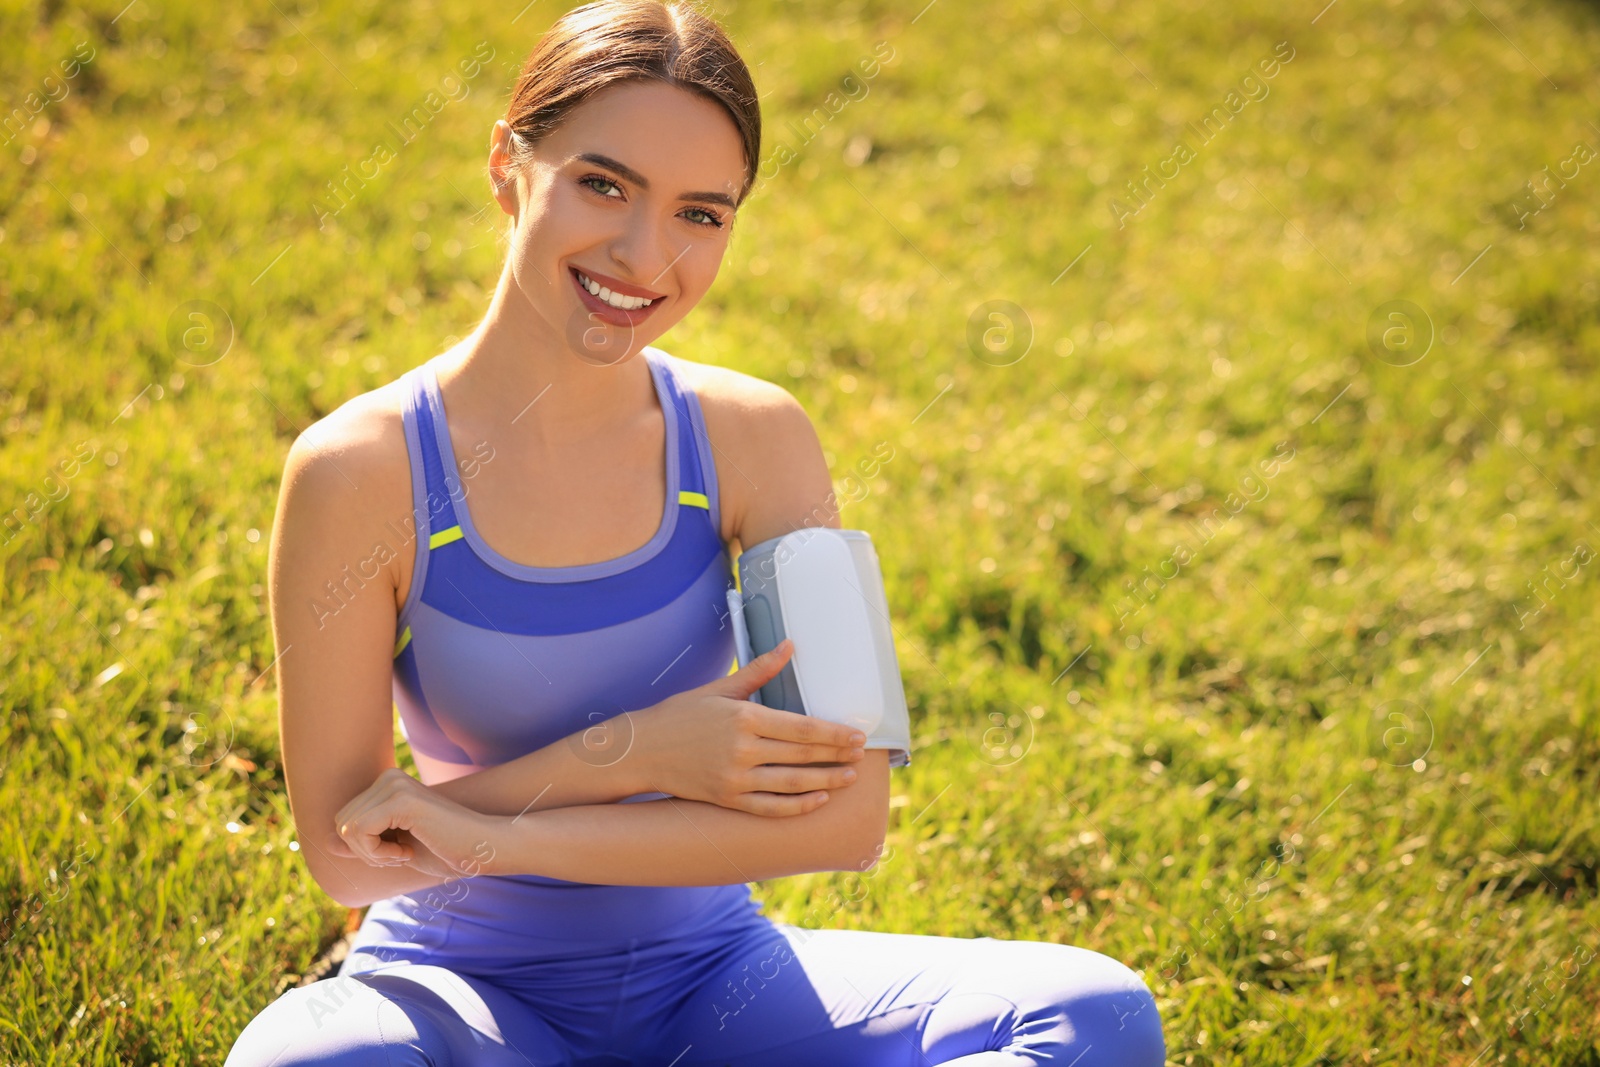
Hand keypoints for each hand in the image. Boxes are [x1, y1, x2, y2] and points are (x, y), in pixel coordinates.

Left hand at [333, 768, 499, 879]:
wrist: (482, 849)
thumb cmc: (445, 849)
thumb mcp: (394, 848)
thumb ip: (362, 842)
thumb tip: (325, 841)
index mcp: (387, 784)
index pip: (344, 819)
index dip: (363, 847)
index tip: (397, 851)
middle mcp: (389, 778)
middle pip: (342, 823)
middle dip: (365, 851)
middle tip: (399, 854)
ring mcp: (395, 786)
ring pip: (348, 829)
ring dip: (373, 854)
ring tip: (404, 852)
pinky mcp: (402, 800)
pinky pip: (360, 832)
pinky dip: (378, 854)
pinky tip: (406, 852)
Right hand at [630, 639, 868, 815]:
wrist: (643, 750)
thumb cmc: (681, 714)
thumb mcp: (720, 689)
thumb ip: (759, 670)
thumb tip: (790, 645)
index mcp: (743, 718)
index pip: (801, 728)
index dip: (833, 733)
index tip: (857, 735)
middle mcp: (742, 750)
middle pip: (802, 756)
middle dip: (836, 755)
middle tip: (861, 755)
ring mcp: (734, 778)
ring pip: (791, 784)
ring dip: (825, 781)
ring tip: (848, 778)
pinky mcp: (727, 800)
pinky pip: (770, 808)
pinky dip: (797, 806)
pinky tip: (818, 800)